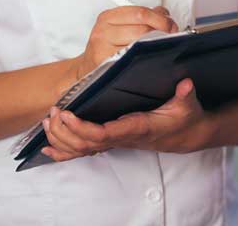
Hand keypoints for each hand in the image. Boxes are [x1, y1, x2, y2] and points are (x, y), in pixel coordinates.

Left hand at [42, 78, 208, 161]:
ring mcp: (117, 141)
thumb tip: (185, 84)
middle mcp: (123, 137)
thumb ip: (185, 94)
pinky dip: (64, 152)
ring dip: (60, 139)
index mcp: (136, 128)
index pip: (103, 134)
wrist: (186, 134)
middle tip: (55, 111)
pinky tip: (49, 148)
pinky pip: (85, 152)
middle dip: (64, 130)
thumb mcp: (188, 104)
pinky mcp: (114, 141)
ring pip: (81, 150)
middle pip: (85, 144)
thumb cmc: (184, 118)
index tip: (68, 114)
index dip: (82, 128)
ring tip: (49, 120)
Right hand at [73, 6, 178, 78]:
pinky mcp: (106, 65)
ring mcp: (102, 50)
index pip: (140, 13)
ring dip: (156, 45)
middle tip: (171, 36)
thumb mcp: (120, 24)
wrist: (89, 67)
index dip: (160, 19)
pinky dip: (145, 57)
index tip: (171, 24)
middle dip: (161, 32)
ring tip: (162, 46)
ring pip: (139, 45)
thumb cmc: (108, 45)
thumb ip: (142, 16)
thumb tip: (164, 14)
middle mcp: (102, 32)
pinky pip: (132, 61)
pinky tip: (150, 56)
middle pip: (142, 30)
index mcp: (107, 17)